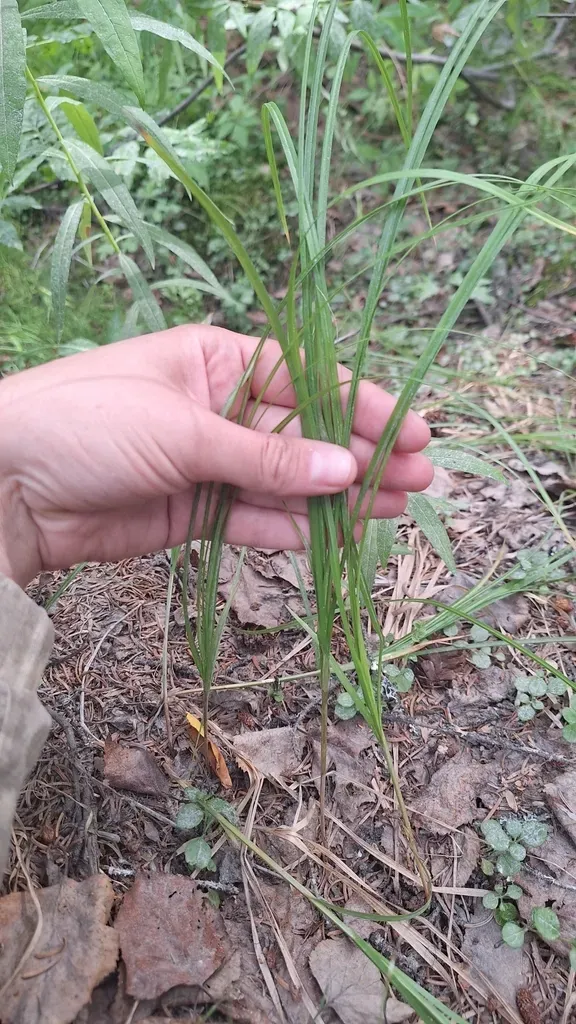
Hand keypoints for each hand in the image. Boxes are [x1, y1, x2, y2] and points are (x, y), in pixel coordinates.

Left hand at [0, 325, 431, 586]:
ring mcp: (207, 463)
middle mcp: (218, 408)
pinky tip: (338, 534)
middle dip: (359, 455)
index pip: (303, 378)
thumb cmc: (85, 422)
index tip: (410, 429)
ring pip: (286, 481)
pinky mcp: (194, 512)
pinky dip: (293, 528)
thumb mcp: (181, 430)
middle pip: (303, 434)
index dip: (358, 404)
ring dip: (338, 497)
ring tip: (395, 510)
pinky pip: (254, 520)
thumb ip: (264, 457)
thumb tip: (344, 470)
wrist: (6, 485)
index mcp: (215, 359)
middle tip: (418, 479)